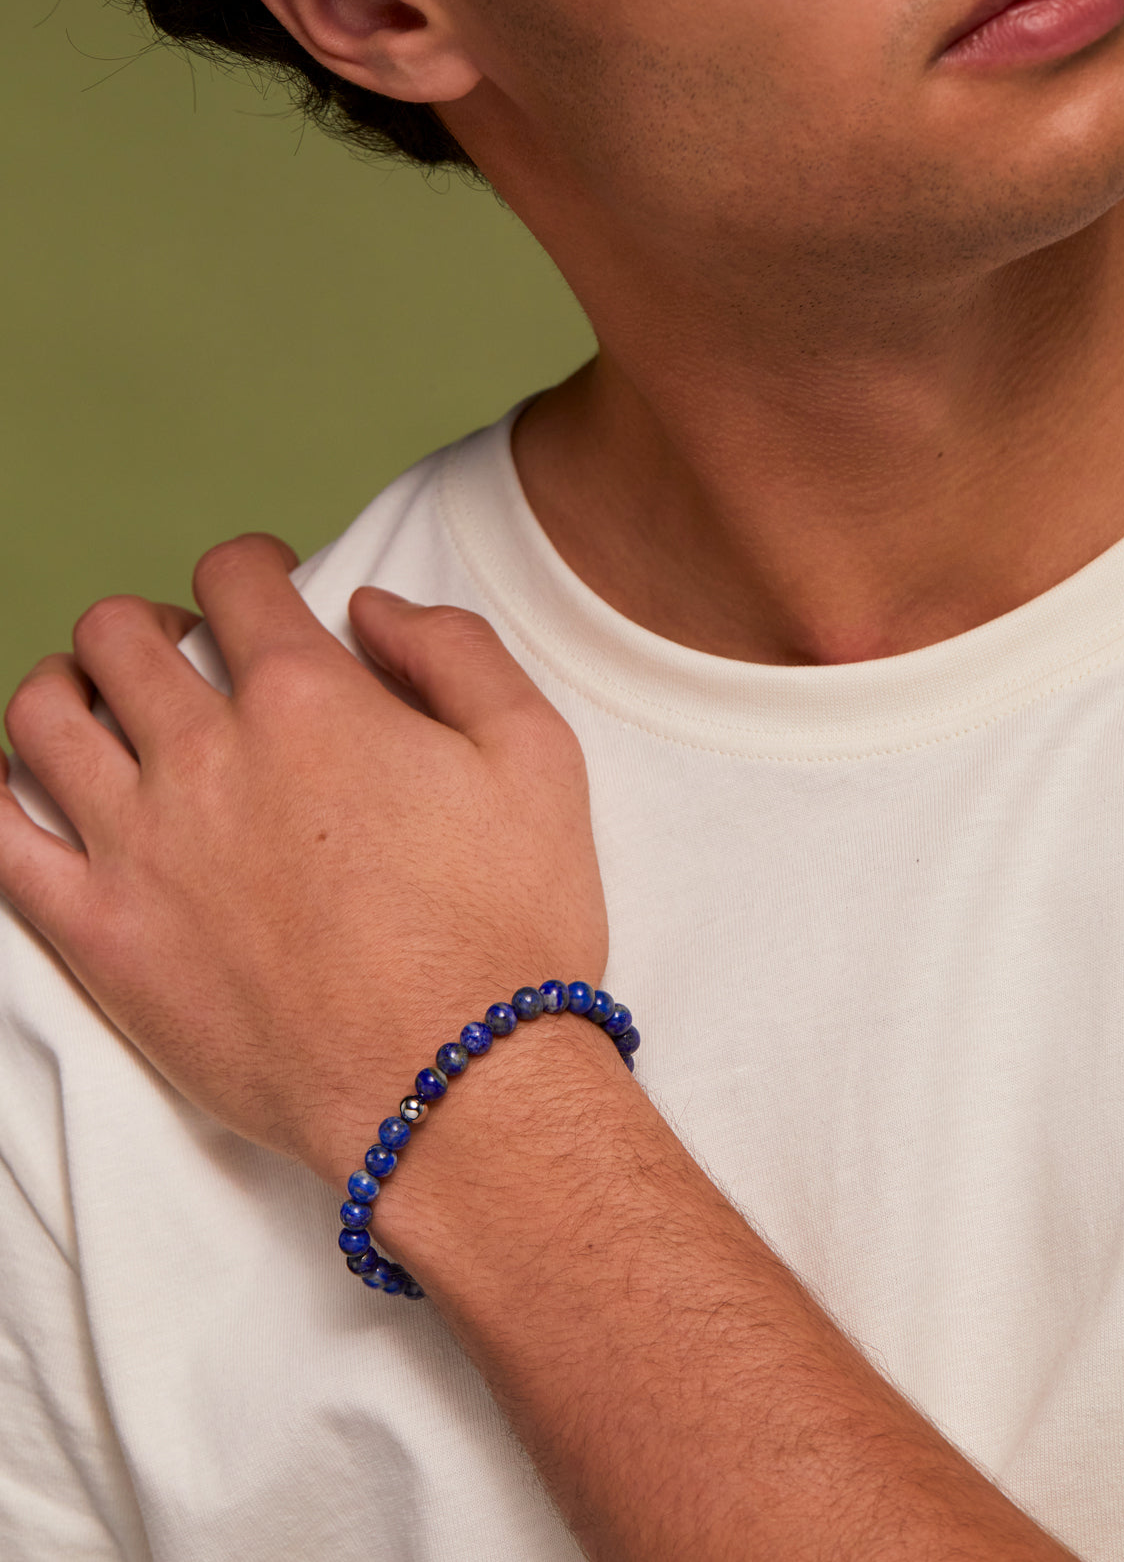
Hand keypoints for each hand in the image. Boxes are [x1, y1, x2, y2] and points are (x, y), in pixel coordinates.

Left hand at [0, 534, 606, 1182]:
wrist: (456, 1090)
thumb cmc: (506, 929)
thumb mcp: (537, 755)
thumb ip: (455, 649)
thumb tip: (372, 607)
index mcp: (309, 699)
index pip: (235, 579)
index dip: (249, 567)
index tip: (263, 588)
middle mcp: (208, 754)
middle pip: (120, 633)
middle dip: (151, 621)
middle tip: (184, 652)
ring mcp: (141, 847)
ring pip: (44, 715)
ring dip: (66, 686)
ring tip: (99, 707)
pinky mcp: (103, 938)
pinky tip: (21, 791)